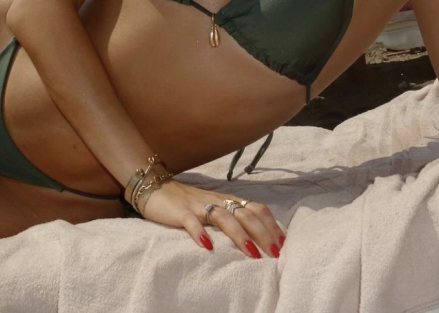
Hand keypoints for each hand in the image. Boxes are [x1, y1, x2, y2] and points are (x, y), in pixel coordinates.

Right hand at [138, 179, 285, 257]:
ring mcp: (199, 205)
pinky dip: (200, 233)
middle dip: (262, 233)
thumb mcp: (213, 207)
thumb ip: (231, 216)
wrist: (155, 186)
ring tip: (251, 253)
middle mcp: (217, 201)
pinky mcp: (180, 212)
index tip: (283, 243)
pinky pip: (192, 221)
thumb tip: (256, 235)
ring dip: (239, 235)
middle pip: (245, 213)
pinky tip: (207, 247)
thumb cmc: (187, 202)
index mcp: (227, 200)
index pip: (255, 208)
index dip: (271, 224)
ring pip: (224, 217)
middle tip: (274, 253)